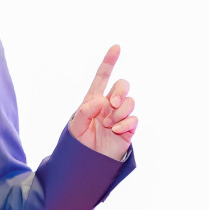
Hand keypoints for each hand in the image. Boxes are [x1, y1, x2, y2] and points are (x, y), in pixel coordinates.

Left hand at [68, 44, 136, 160]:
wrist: (88, 163)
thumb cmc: (78, 144)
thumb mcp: (75, 126)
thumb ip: (85, 111)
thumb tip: (102, 101)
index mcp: (93, 100)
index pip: (102, 77)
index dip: (109, 62)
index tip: (116, 47)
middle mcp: (109, 105)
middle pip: (122, 85)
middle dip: (120, 91)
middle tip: (112, 103)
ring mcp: (120, 116)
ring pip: (130, 102)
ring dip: (120, 111)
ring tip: (109, 124)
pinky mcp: (128, 129)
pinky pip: (134, 119)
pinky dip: (126, 123)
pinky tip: (116, 130)